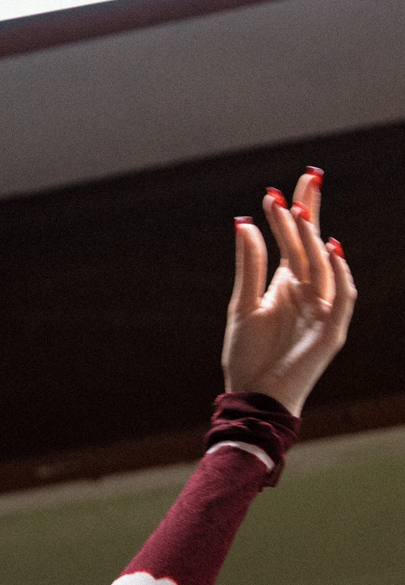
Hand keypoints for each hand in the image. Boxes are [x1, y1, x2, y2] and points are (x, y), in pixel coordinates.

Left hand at [221, 168, 355, 416]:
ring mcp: (321, 310)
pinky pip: (342, 297)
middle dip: (307, 216)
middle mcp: (307, 292)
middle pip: (311, 246)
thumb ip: (249, 265)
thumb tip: (244, 222)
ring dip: (313, 240)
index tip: (285, 187)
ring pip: (322, 267)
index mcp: (286, 284)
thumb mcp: (242, 305)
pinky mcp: (330, 331)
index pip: (295, 241)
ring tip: (300, 216)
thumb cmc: (246, 357)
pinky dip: (341, 275)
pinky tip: (332, 251)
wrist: (252, 398)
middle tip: (301, 186)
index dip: (294, 213)